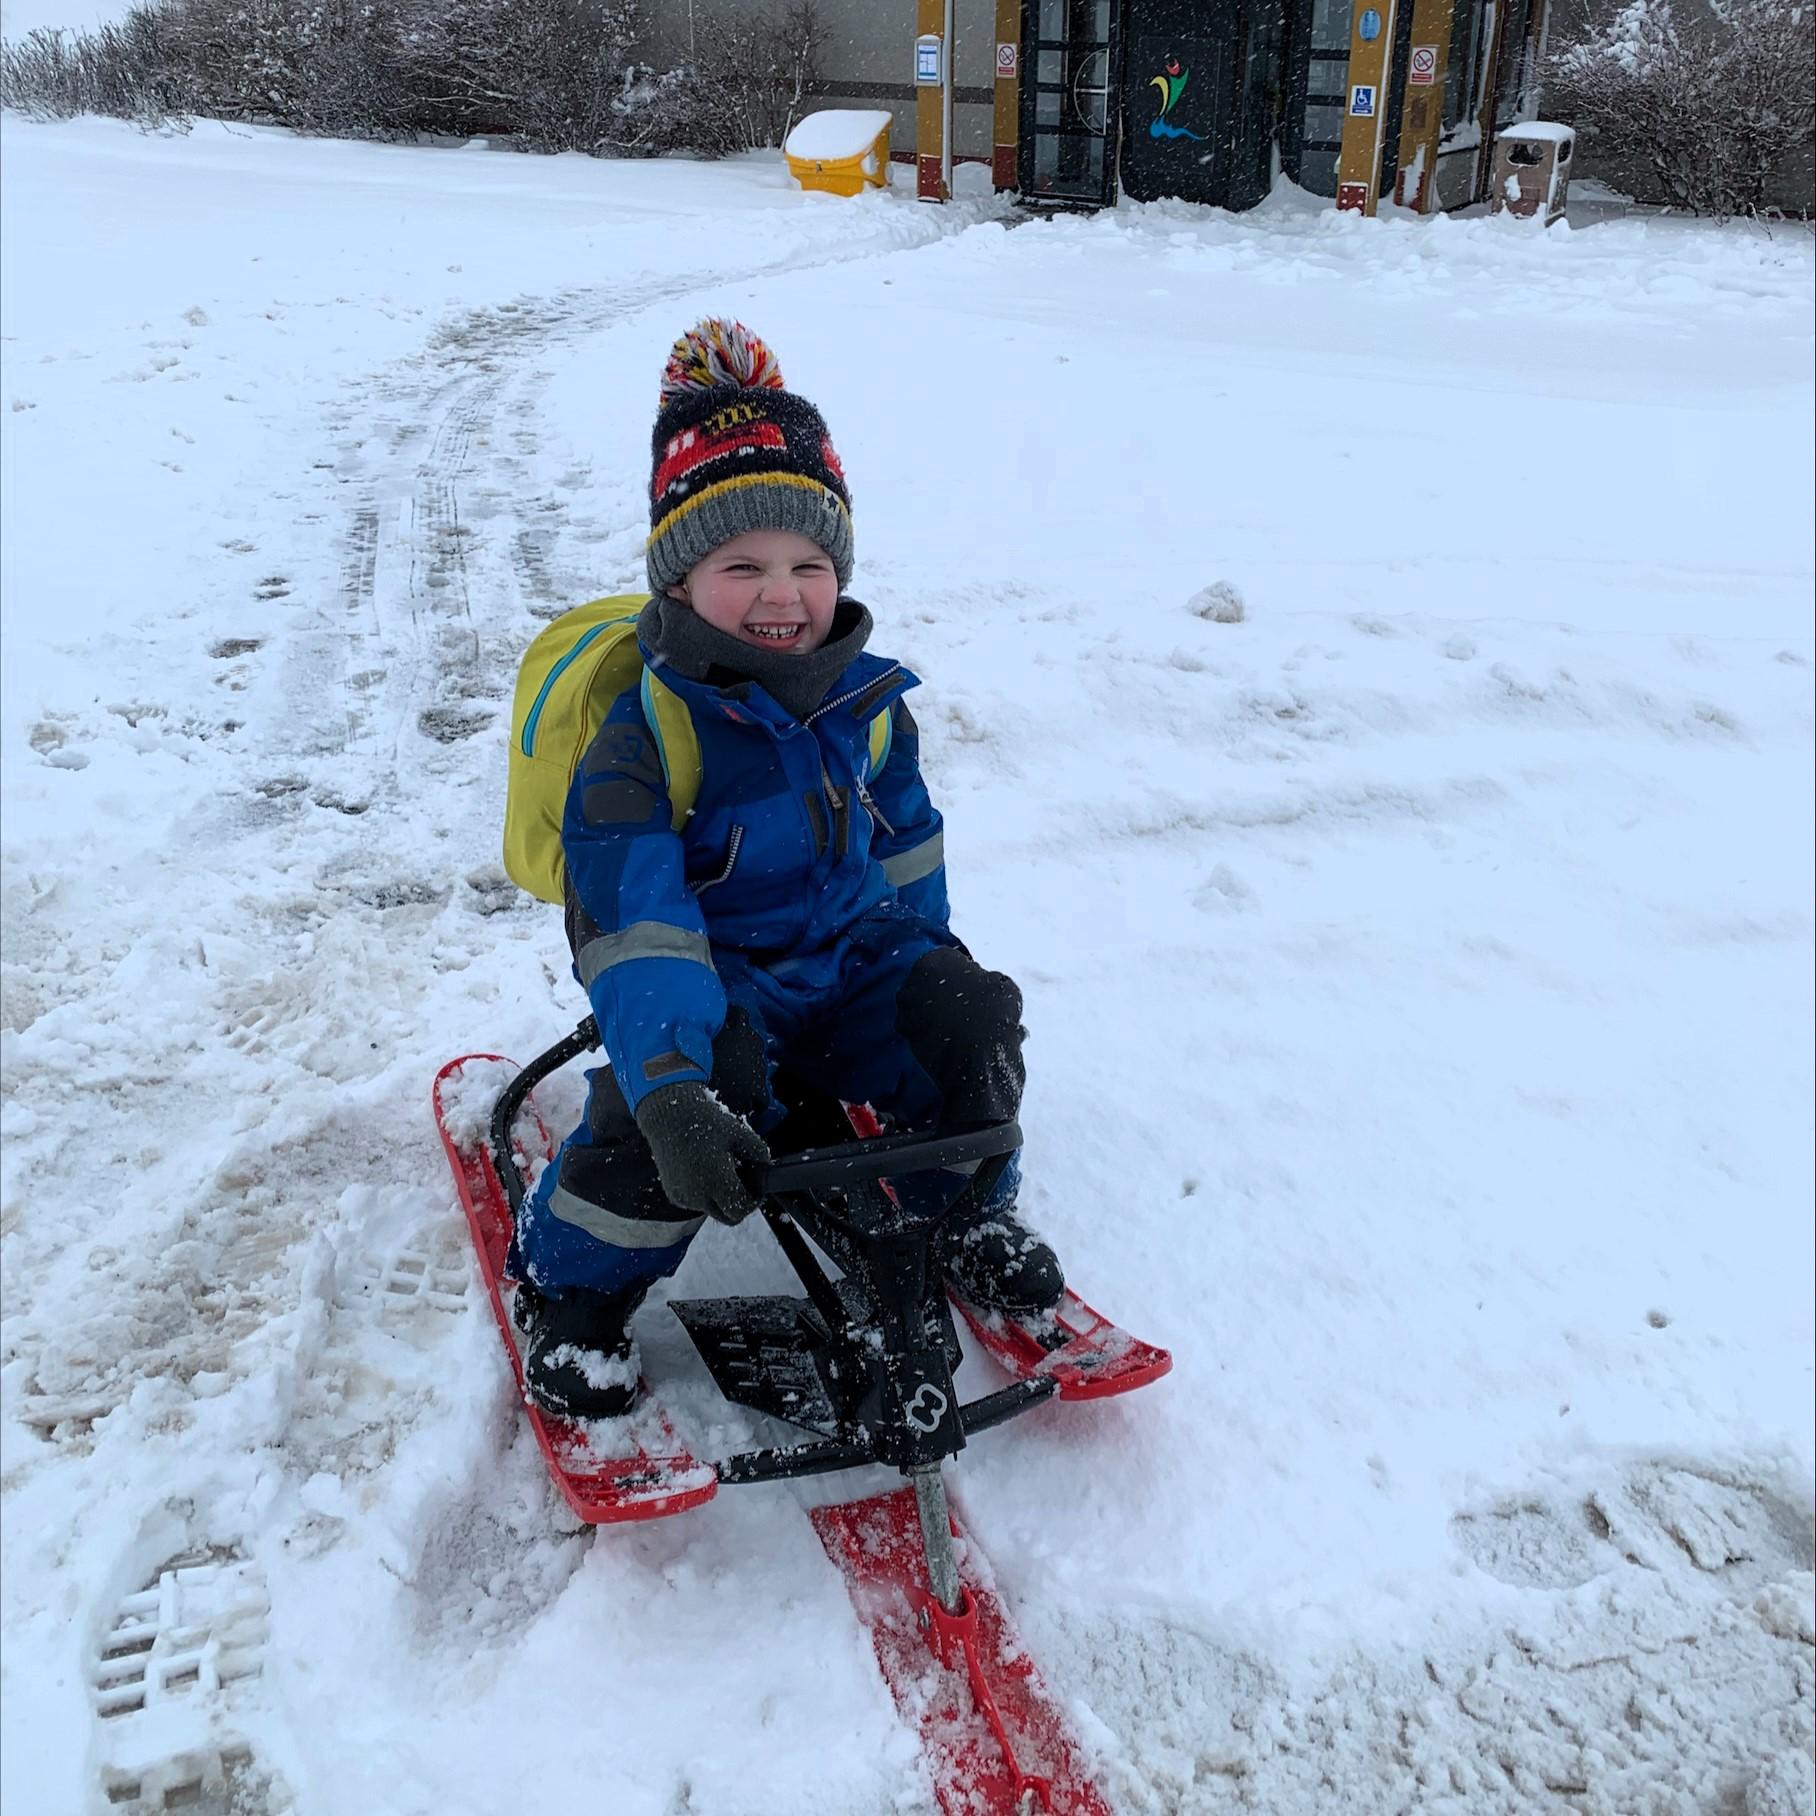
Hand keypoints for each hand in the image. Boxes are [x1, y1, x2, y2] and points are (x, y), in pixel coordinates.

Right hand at [634, 1082, 769, 1225]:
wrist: (668, 1116)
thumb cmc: (706, 1121)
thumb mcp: (740, 1134)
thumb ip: (760, 1155)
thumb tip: (765, 1172)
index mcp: (715, 1181)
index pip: (741, 1209)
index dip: (753, 1201)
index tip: (757, 1188)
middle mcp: (697, 1195)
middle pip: (727, 1217)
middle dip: (739, 1204)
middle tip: (745, 1185)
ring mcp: (683, 1197)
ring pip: (712, 1210)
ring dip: (722, 1199)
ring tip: (723, 1170)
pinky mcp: (674, 1195)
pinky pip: (697, 1203)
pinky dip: (706, 1194)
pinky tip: (707, 1171)